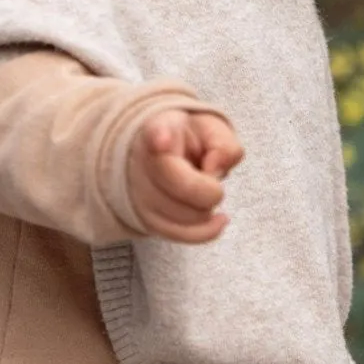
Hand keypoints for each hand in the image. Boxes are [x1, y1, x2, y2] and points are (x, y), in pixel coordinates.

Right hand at [126, 109, 243, 243]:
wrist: (158, 153)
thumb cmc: (187, 140)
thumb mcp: (210, 128)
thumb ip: (223, 144)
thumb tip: (215, 170)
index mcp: (158, 131)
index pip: (155, 137)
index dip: (158, 140)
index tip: (162, 139)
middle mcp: (143, 165)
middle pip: (185, 188)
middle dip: (211, 188)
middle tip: (210, 176)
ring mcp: (141, 195)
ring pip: (187, 217)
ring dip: (207, 208)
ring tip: (204, 190)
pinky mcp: (147, 220)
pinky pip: (182, 235)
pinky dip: (207, 230)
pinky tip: (218, 219)